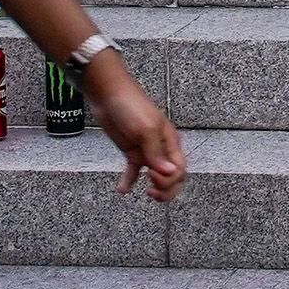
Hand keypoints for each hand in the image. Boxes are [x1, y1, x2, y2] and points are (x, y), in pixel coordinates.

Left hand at [84, 62, 187, 201]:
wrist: (109, 95)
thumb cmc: (132, 106)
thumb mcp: (146, 128)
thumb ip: (157, 152)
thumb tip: (170, 173)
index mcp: (171, 142)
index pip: (179, 169)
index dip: (169, 179)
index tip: (151, 175)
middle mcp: (162, 149)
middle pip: (173, 176)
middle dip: (167, 189)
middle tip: (152, 191)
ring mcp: (146, 151)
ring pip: (157, 177)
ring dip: (155, 189)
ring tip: (145, 192)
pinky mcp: (131, 151)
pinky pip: (134, 171)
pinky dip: (129, 182)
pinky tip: (122, 190)